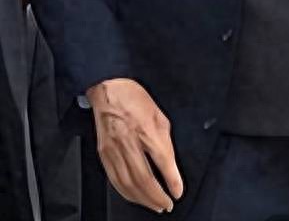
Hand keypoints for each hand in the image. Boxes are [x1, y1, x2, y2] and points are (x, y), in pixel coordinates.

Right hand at [86, 78, 183, 212]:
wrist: (109, 90)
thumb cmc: (135, 99)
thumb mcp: (160, 115)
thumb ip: (164, 139)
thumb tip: (169, 162)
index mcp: (146, 130)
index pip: (162, 161)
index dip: (171, 180)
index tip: (178, 192)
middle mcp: (129, 143)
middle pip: (143, 178)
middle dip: (156, 196)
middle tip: (166, 205)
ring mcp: (113, 150)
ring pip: (127, 184)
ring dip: (142, 199)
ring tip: (154, 205)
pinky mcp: (103, 154)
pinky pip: (114, 179)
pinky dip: (126, 192)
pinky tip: (134, 197)